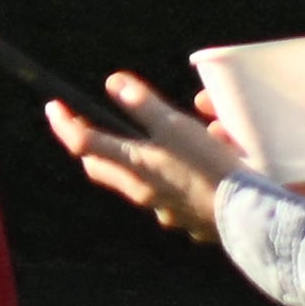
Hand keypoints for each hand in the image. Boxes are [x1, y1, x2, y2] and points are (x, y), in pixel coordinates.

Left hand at [50, 69, 277, 232]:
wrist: (252, 219)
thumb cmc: (212, 169)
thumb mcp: (176, 128)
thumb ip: (144, 105)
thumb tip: (113, 82)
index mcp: (134, 168)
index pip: (83, 143)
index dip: (64, 123)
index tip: (53, 106)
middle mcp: (143, 194)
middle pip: (104, 168)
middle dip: (96, 147)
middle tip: (91, 127)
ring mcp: (166, 212)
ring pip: (140, 183)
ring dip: (142, 163)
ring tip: (159, 146)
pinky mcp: (191, 223)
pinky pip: (173, 199)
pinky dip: (175, 182)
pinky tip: (193, 174)